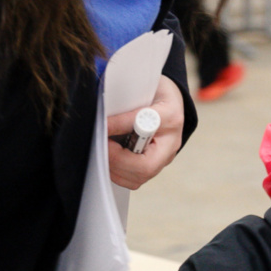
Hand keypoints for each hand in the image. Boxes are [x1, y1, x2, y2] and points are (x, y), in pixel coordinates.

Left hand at [106, 75, 184, 189]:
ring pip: (138, 178)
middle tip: (100, 146)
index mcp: (170, 119)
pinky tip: (109, 159)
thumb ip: (125, 106)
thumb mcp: (141, 90)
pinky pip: (134, 180)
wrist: (167, 102)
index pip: (146, 128)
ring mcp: (163, 159)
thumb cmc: (154, 93)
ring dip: (115, 168)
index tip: (103, 126)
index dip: (121, 129)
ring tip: (103, 152)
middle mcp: (170, 144)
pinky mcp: (154, 168)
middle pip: (145, 167)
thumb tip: (102, 123)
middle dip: (116, 159)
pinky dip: (117, 173)